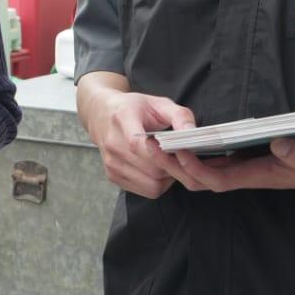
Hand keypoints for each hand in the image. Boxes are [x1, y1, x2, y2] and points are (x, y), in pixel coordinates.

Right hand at [77, 83, 195, 197]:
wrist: (102, 114)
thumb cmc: (134, 108)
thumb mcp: (159, 103)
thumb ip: (180, 115)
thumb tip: (192, 133)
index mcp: (122, 119)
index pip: (139, 145)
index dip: (164, 153)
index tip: (179, 149)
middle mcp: (113, 144)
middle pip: (152, 169)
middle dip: (173, 167)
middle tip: (181, 157)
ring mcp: (111, 163)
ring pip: (152, 184)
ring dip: (167, 177)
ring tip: (169, 162)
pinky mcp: (113, 176)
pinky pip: (146, 190)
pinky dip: (158, 184)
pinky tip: (159, 169)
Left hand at [164, 136, 294, 195]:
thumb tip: (277, 145)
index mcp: (258, 175)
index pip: (216, 178)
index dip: (193, 168)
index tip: (175, 153)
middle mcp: (247, 174)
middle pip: (202, 177)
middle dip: (176, 165)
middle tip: (150, 145)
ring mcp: (246, 168)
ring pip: (205, 170)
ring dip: (181, 159)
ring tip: (157, 140)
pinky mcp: (248, 160)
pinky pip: (215, 161)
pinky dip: (196, 153)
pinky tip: (182, 139)